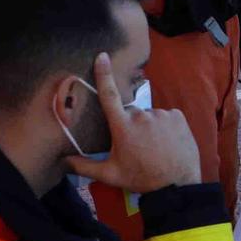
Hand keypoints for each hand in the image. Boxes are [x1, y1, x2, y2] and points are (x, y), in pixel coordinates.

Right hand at [68, 53, 201, 192]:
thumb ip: (84, 166)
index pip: (109, 95)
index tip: (102, 56)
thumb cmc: (141, 178)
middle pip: (130, 113)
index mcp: (122, 126)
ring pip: (149, 116)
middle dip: (130, 125)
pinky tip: (167, 142)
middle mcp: (141, 115)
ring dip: (149, 127)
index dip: (104, 74)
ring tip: (154, 147)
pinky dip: (164, 126)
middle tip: (137, 147)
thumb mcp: (110, 174)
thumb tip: (62, 160)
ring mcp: (161, 114)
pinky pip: (166, 116)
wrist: (178, 184)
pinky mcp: (178, 116)